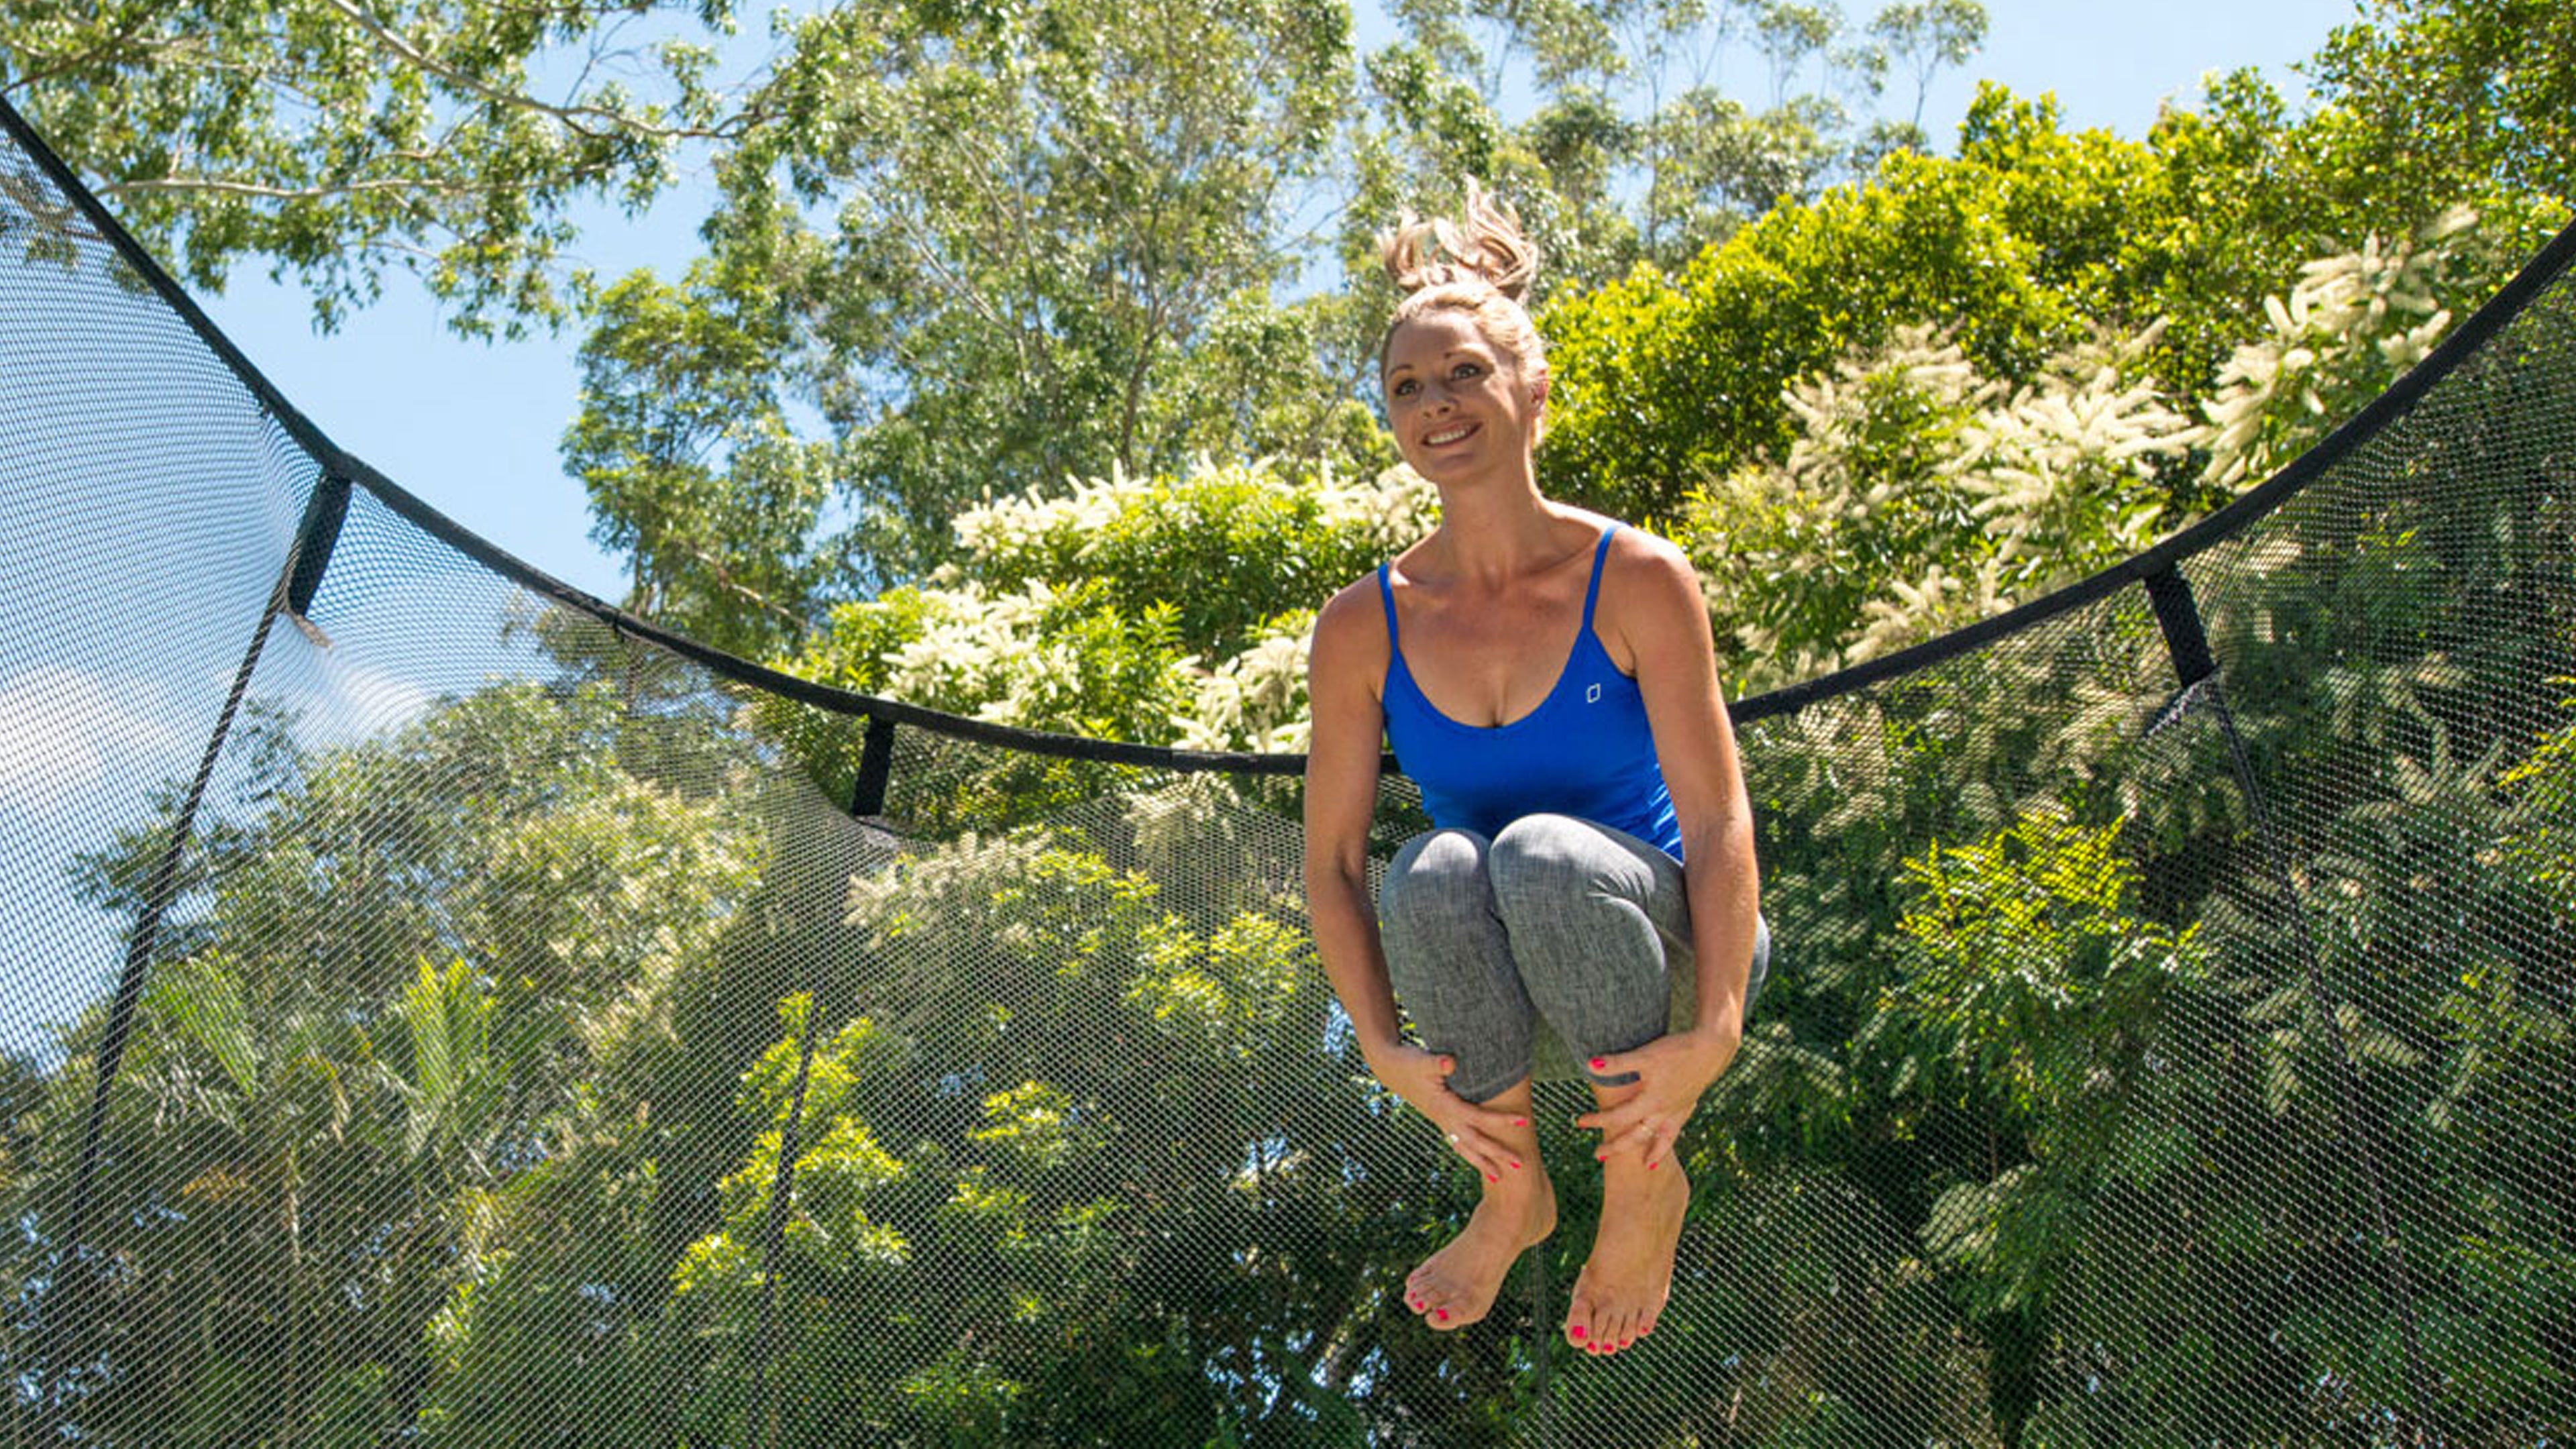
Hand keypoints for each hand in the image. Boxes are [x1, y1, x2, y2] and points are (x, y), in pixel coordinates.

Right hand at [1367, 1040, 1527, 1181]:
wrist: (1390, 1069)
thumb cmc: (1409, 1063)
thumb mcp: (1422, 1061)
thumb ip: (1437, 1063)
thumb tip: (1450, 1062)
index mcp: (1445, 1106)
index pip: (1478, 1116)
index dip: (1501, 1119)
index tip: (1523, 1120)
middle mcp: (1444, 1118)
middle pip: (1475, 1140)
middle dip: (1496, 1153)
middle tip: (1520, 1164)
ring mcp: (1441, 1122)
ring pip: (1465, 1147)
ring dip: (1482, 1161)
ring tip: (1498, 1177)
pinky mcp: (1440, 1120)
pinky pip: (1457, 1142)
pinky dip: (1468, 1153)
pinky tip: (1477, 1161)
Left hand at [1573, 1028, 1740, 1170]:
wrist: (1712, 1048)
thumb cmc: (1677, 1051)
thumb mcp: (1644, 1056)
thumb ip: (1618, 1064)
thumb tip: (1590, 1065)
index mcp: (1651, 1103)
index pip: (1618, 1117)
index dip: (1597, 1120)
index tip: (1579, 1122)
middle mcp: (1665, 1112)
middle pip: (1637, 1137)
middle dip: (1617, 1147)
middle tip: (1599, 1156)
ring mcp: (1679, 1110)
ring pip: (1663, 1138)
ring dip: (1653, 1152)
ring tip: (1646, 1165)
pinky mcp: (1689, 1103)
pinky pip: (1677, 1129)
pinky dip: (1670, 1138)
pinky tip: (1667, 1136)